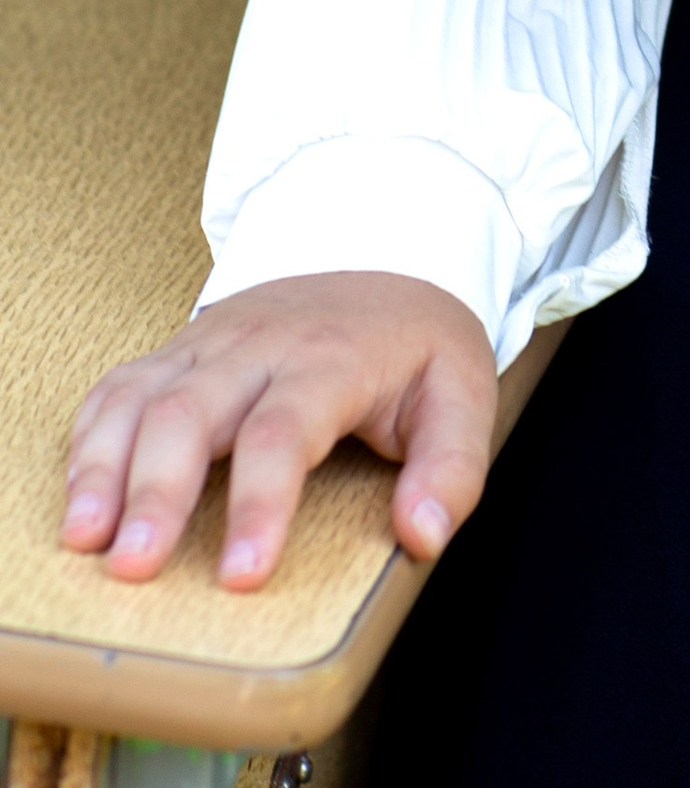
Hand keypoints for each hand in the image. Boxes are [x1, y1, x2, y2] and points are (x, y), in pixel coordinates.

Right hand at [60, 273, 496, 591]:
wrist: (387, 256)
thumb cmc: (419, 344)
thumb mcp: (464, 395)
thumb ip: (452, 469)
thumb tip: (422, 534)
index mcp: (333, 358)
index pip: (285, 431)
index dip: (259, 505)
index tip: (240, 576)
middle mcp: (262, 345)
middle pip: (192, 413)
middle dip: (157, 493)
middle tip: (134, 569)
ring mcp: (213, 342)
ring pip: (144, 395)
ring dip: (107, 467)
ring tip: (86, 539)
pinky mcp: (181, 348)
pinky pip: (121, 385)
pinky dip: (92, 437)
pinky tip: (82, 496)